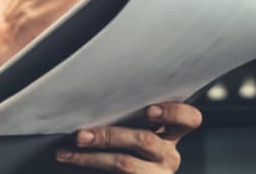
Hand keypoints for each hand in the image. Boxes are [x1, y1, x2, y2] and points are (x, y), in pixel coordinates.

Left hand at [56, 103, 202, 172]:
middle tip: (81, 134)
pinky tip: (70, 163)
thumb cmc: (120, 145)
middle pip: (145, 140)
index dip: (174, 113)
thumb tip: (96, 90)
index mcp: (171, 135)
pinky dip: (87, 169)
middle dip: (109, 135)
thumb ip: (127, 113)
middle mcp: (167, 156)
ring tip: (67, 152)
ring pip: (125, 163)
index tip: (149, 110)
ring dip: (91, 157)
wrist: (119, 171)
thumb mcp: (131, 128)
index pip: (189, 119)